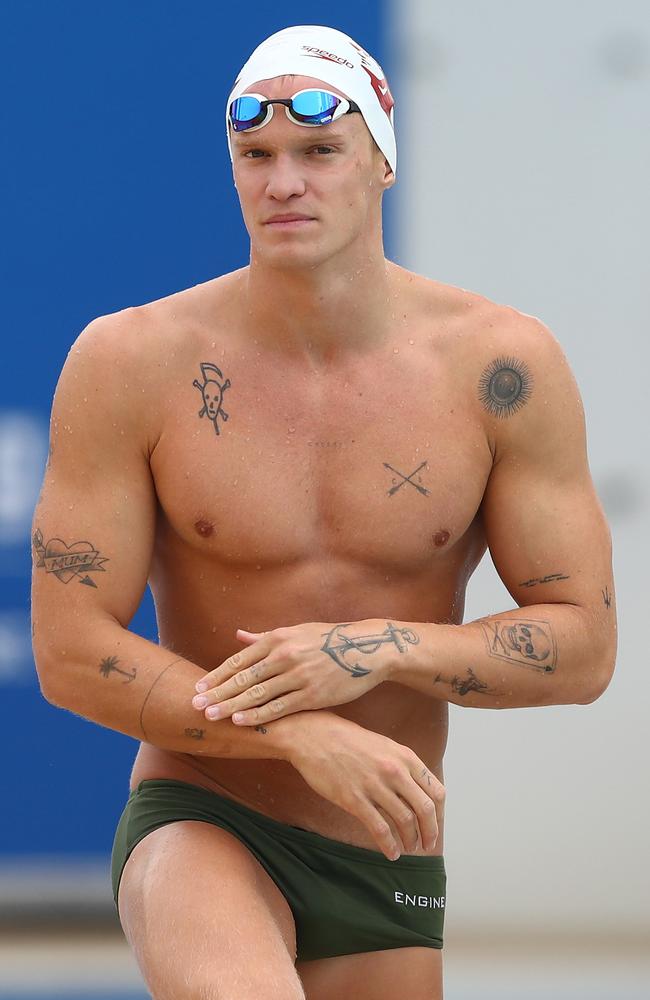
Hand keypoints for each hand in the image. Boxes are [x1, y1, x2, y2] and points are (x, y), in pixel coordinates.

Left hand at [192, 620, 397, 724]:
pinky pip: (279, 707)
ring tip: (212, 716)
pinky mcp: (312, 694)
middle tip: (195, 705)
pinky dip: (258, 715)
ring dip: (232, 706)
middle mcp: (284, 655)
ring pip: (257, 693)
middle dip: (218, 692)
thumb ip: (265, 636)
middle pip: (243, 677)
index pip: (240, 659)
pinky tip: (240, 721)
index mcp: (278, 638)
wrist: (366, 649)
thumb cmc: (327, 639)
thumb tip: (238, 636)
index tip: (199, 687)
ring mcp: (298, 675)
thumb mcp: (296, 632)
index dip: (218, 675)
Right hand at [287, 712, 444, 859]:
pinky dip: (389, 845)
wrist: (314, 736)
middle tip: (428, 845)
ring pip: (405, 821)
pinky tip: (391, 853)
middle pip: (425, 809)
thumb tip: (417, 791)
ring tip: (409, 849)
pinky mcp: (354, 799)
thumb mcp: (384, 745)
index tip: (435, 825)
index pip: (436, 791)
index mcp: (405, 756)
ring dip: (411, 840)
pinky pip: (379, 828)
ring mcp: (374, 785)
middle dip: (430, 832)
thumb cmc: (348, 740)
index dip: (439, 814)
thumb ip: (403, 766)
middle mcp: (394, 771)